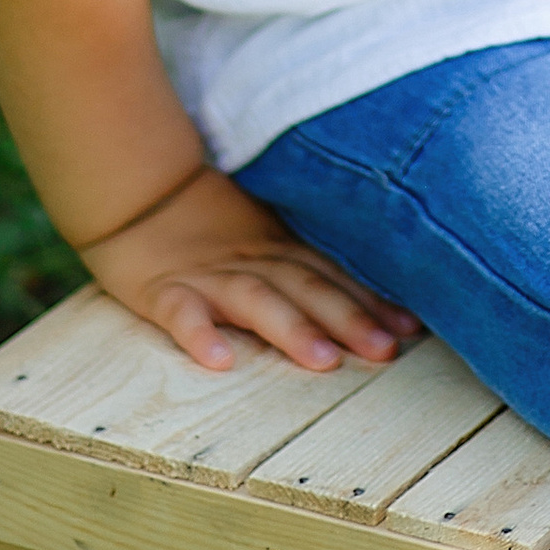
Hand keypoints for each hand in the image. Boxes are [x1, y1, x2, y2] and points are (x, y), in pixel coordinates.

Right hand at [80, 164, 420, 374]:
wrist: (137, 188)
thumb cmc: (206, 219)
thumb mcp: (261, 231)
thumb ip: (301, 260)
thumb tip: (362, 292)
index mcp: (276, 248)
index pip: (330, 275)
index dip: (371, 300)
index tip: (412, 328)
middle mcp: (250, 260)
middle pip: (306, 287)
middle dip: (348, 318)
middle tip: (387, 351)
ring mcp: (207, 275)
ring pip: (255, 299)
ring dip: (290, 328)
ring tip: (322, 360)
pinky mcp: (162, 290)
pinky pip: (180, 313)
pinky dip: (198, 334)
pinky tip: (217, 360)